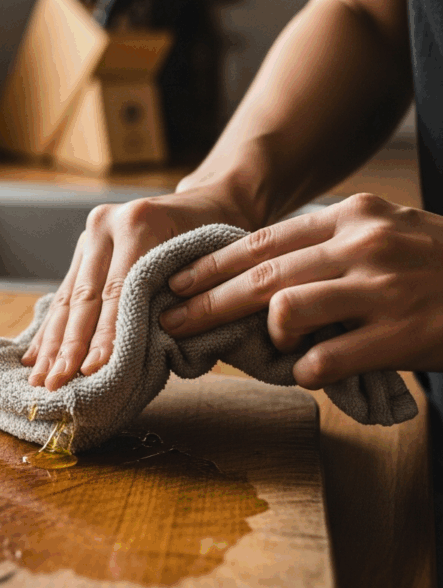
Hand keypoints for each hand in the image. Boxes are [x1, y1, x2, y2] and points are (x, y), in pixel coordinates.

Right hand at [21, 188, 251, 390]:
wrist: (206, 203)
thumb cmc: (216, 240)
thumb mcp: (211, 264)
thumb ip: (183, 300)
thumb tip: (154, 352)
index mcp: (139, 222)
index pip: (118, 291)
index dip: (105, 335)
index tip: (93, 371)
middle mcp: (106, 225)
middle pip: (85, 297)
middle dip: (69, 347)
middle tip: (56, 384)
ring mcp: (90, 236)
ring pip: (68, 299)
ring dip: (52, 344)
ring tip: (38, 379)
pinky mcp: (82, 250)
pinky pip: (64, 295)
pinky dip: (51, 329)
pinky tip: (34, 356)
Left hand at [160, 193, 442, 387]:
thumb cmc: (434, 264)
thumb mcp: (382, 232)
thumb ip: (324, 245)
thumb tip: (254, 271)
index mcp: (352, 216)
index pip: (262, 241)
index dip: (212, 265)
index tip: (176, 281)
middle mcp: (363, 244)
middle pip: (261, 277)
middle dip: (206, 303)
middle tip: (171, 321)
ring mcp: (383, 288)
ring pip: (287, 311)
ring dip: (268, 336)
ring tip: (279, 345)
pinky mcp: (401, 335)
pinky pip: (326, 360)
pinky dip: (307, 371)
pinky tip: (314, 372)